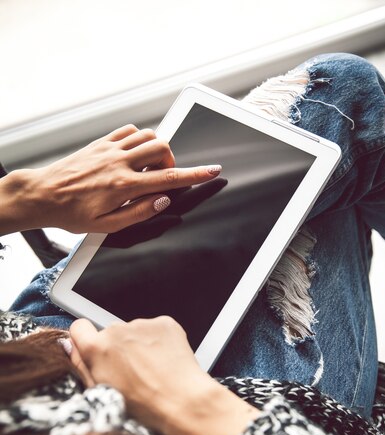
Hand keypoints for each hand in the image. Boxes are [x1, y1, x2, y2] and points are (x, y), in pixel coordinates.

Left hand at [1, 125, 221, 234]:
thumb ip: (139, 213)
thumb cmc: (72, 213)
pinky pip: (129, 131)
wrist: (43, 195)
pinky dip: (139, 139)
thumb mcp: (107, 225)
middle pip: (162, 148)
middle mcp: (119, 163)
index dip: (195, 174)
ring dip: (157, 149)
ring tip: (148, 167)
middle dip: (172, 160)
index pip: (168, 178)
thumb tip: (163, 201)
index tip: (213, 171)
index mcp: (123, 186)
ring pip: (148, 135)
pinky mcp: (101, 142)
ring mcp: (109, 149)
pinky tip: (134, 154)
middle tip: (162, 176)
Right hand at [69, 317, 259, 434]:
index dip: (87, 339)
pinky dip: (160, 341)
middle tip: (134, 372)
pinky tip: (166, 361)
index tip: (97, 351)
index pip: (79, 328)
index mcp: (97, 348)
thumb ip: (81, 366)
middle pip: (111, 333)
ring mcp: (142, 324)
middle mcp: (117, 330)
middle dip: (119, 348)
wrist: (183, 403)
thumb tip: (69, 346)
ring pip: (135, 332)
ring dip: (141, 345)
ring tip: (154, 370)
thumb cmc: (143, 406)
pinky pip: (156, 329)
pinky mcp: (165, 323)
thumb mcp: (101, 392)